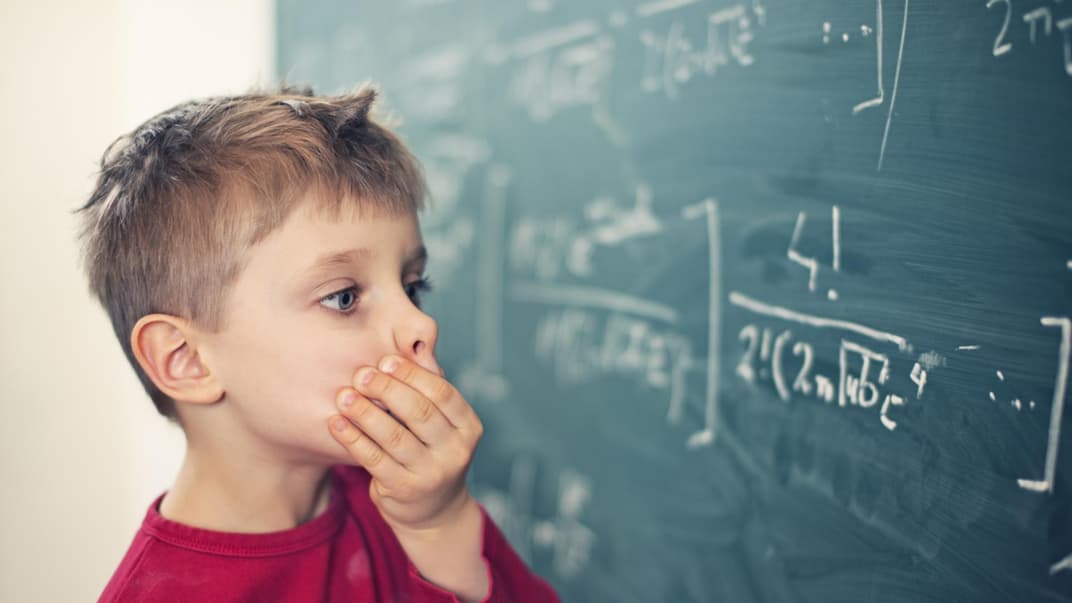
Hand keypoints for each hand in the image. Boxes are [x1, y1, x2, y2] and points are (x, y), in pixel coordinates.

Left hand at [329, 355, 483, 529]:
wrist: (434, 511)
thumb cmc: (430, 452)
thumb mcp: (440, 424)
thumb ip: (427, 390)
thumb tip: (412, 342)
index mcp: (468, 426)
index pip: (441, 393)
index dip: (412, 374)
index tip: (384, 360)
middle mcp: (455, 451)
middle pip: (419, 412)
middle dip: (386, 389)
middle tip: (359, 374)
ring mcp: (432, 474)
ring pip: (395, 436)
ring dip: (365, 413)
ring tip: (344, 395)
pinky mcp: (406, 491)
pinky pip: (375, 460)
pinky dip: (354, 439)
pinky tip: (337, 423)